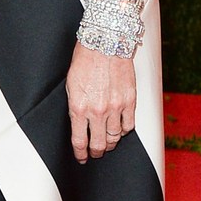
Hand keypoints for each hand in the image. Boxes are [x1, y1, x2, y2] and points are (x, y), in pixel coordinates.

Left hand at [67, 43, 135, 162]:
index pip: (79, 141)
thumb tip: (78, 124)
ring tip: (107, 142)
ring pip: (114, 137)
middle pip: (98, 144)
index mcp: (78, 107)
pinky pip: (129, 125)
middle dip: (95, 152)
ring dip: (110, 143)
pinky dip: (124, 130)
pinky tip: (119, 129)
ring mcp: (115, 107)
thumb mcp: (70, 85)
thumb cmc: (85, 60)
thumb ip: (75, 107)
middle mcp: (97, 111)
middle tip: (95, 153)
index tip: (81, 157)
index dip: (80, 153)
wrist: (105, 43)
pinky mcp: (130, 101)